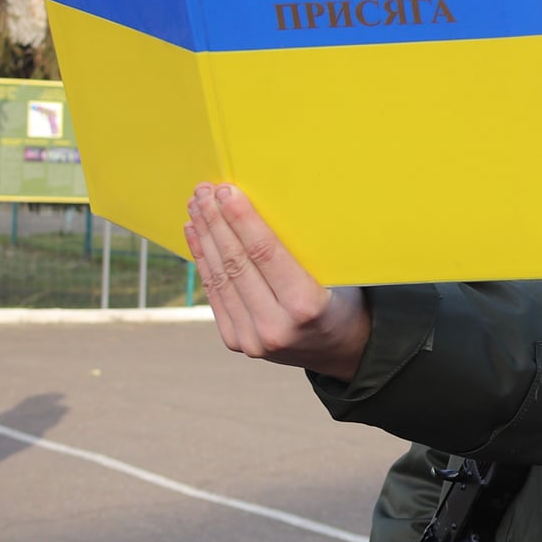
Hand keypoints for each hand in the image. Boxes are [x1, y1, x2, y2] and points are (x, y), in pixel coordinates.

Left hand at [185, 183, 370, 380]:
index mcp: (306, 307)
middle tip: (203, 192)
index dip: (241, 219)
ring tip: (196, 207)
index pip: (264, 253)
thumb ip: (302, 250)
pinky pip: (215, 294)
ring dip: (205, 237)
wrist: (340, 350)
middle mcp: (275, 327)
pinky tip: (196, 235)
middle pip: (237, 263)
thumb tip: (262, 204)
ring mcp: (251, 339)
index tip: (226, 191)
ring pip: (220, 277)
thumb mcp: (339, 275)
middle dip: (217, 222)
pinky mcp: (237, 341)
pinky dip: (203, 261)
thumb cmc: (344, 302)